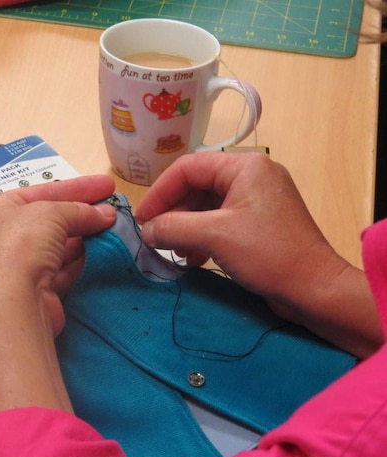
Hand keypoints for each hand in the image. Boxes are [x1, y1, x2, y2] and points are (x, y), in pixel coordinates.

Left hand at [0, 175, 116, 335]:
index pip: (42, 192)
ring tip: (117, 227)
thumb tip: (106, 214)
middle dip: (84, 212)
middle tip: (117, 207)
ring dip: (88, 235)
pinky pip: (65, 267)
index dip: (76, 187)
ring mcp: (21, 264)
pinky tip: (107, 249)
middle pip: (52, 218)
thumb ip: (79, 210)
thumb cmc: (23, 244)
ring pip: (61, 244)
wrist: (15, 302)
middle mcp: (5, 236)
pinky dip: (85, 258)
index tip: (108, 185)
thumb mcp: (51, 212)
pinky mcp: (38, 288)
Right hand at [135, 151, 380, 357]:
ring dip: (185, 228)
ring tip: (175, 252)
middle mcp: (252, 176)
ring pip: (205, 206)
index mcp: (244, 167)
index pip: (187, 168)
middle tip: (155, 238)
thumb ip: (173, 227)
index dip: (160, 192)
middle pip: (196, 186)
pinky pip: (219, 221)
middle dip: (173, 213)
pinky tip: (192, 258)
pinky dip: (201, 237)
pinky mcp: (259, 223)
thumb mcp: (214, 236)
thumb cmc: (268, 254)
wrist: (315, 290)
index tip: (142, 219)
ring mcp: (257, 200)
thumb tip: (145, 231)